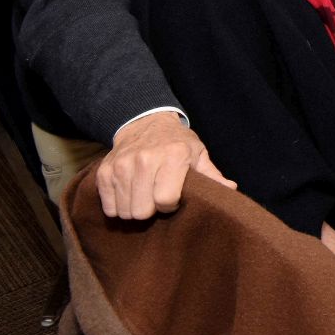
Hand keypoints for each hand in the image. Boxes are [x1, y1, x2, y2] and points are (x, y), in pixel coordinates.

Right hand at [96, 111, 235, 219]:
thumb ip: (211, 175)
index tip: (173, 199)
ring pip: (125, 212)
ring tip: (144, 195)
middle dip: (151, 210)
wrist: (145, 122)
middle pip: (142, 211)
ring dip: (135, 209)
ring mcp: (121, 165)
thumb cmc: (176, 142)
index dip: (170, 206)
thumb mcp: (197, 153)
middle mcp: (145, 159)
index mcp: (173, 156)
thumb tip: (230, 189)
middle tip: (156, 197)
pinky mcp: (104, 172)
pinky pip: (109, 207)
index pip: (166, 200)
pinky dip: (118, 206)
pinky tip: (130, 193)